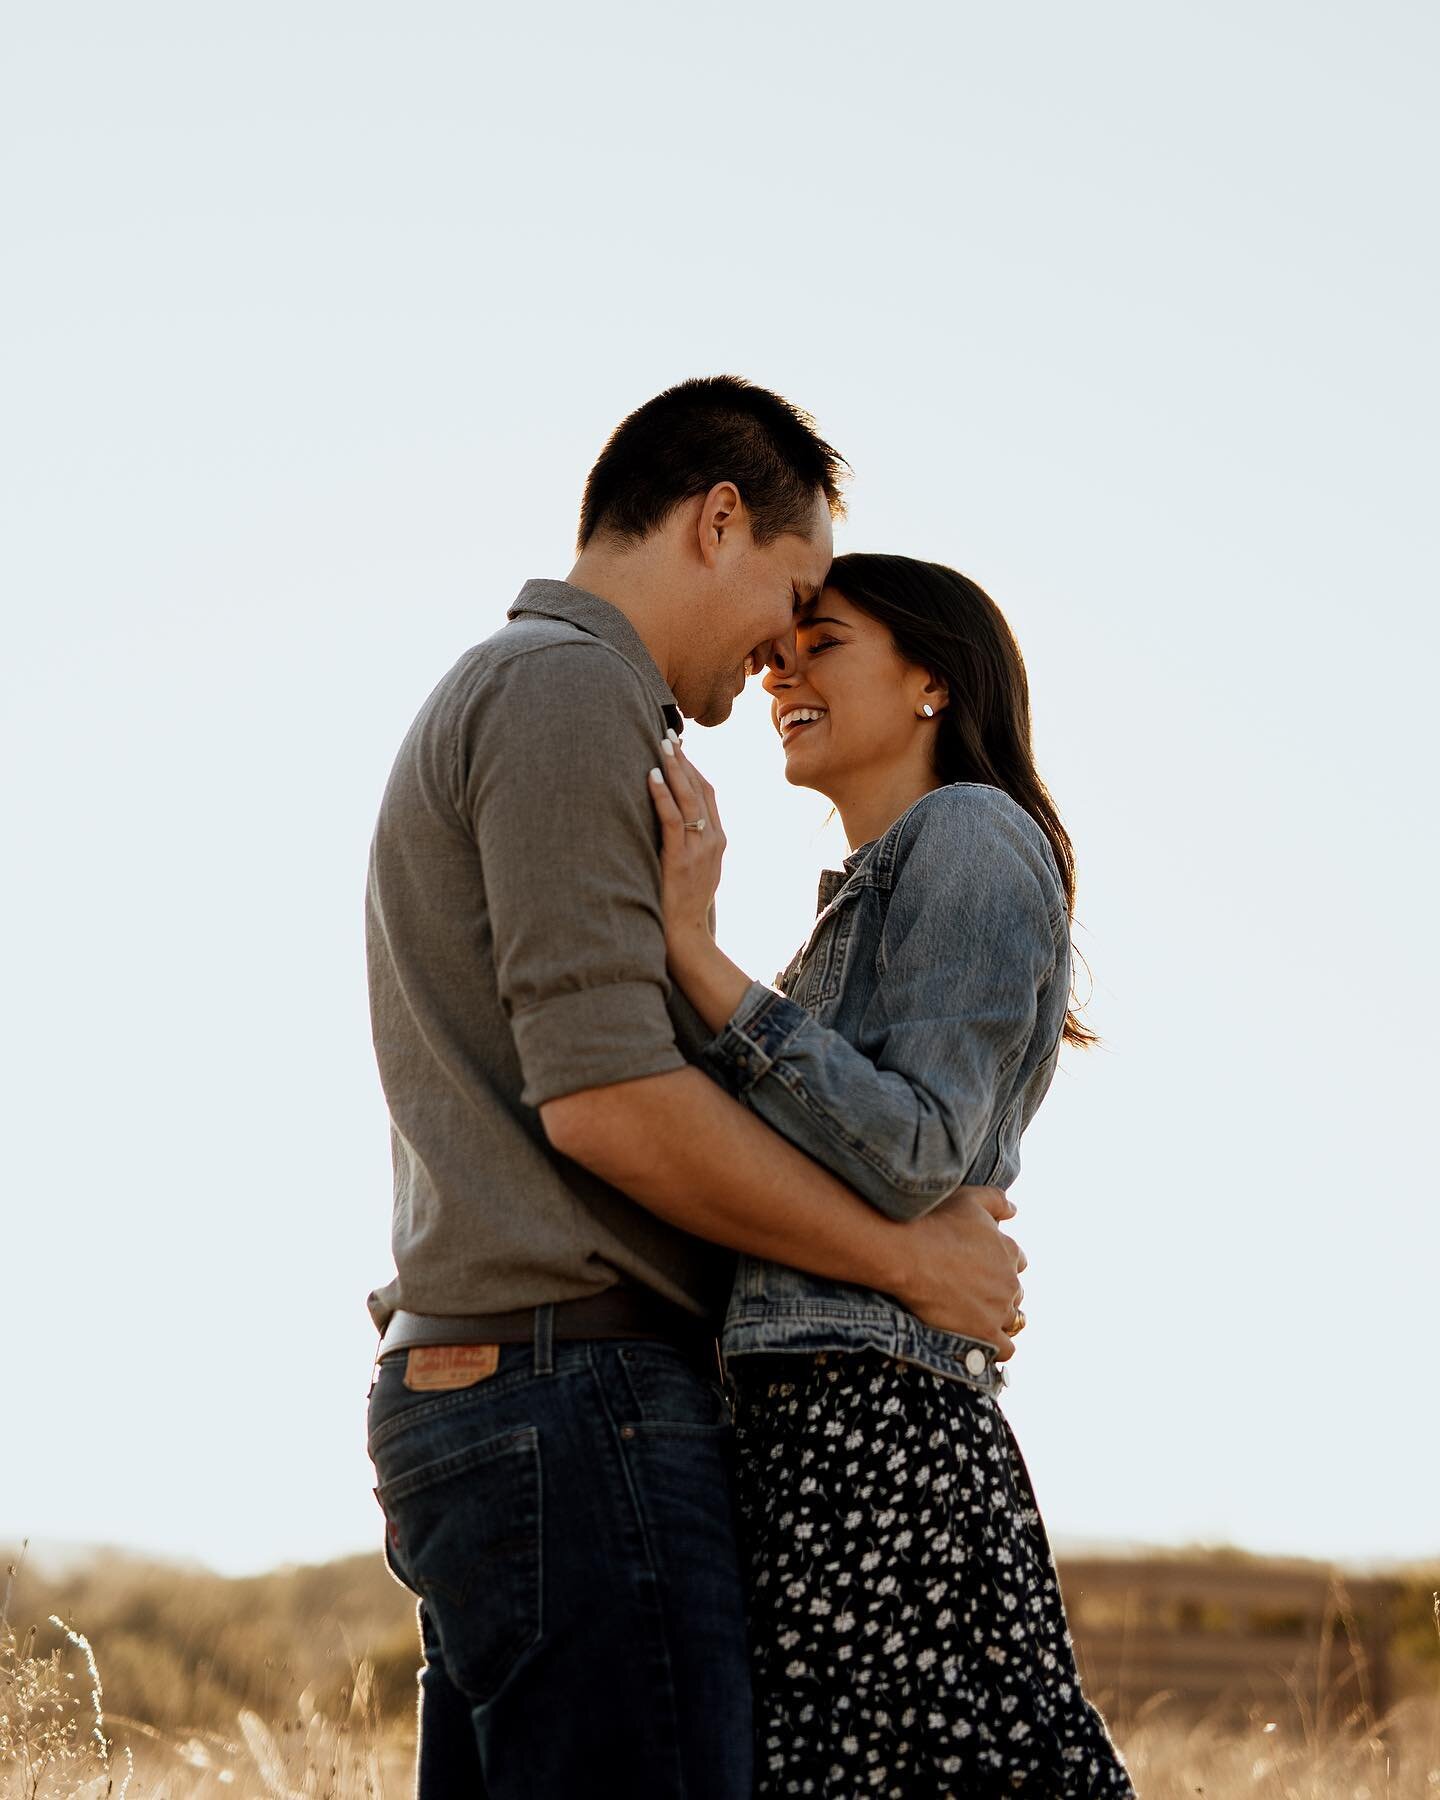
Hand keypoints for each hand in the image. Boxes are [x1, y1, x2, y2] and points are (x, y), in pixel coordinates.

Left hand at [647, 732, 726, 947]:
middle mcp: (714, 841)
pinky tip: (651, 776)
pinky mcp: (681, 859)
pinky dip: (662, 795)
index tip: (680, 748)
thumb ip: (690, 845)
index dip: (694, 769)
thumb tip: (672, 823)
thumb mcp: (695, 870)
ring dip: (674, 769)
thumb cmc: (683, 905)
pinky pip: (672, 819)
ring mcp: (700, 849)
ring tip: (662, 745)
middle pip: (701, 789)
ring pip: (689, 798)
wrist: (686, 936)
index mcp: (718, 841)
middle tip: (669, 736)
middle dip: (684, 761)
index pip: (709, 794)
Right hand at [893, 1186, 1027, 1359]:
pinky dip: (995, 1347)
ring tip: (971, 1316)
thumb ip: (996, 1200)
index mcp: (1008, 1250)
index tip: (977, 1267)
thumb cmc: (934, 1221)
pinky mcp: (984, 1333)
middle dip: (997, 1292)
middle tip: (969, 1291)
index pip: (1016, 1261)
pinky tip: (978, 1340)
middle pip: (1014, 1292)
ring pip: (1011, 1320)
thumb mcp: (969, 1198)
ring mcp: (999, 1309)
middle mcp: (1010, 1281)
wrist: (907, 1253)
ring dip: (996, 1318)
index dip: (998, 1264)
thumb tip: (1014, 1210)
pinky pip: (1005, 1349)